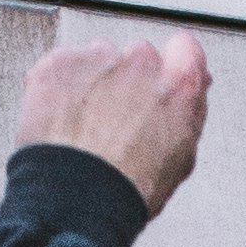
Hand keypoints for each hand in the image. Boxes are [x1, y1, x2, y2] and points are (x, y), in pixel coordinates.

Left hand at [17, 25, 209, 216]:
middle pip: (139, 57)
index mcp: (178, 85)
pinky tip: (63, 120)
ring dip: (94, 83)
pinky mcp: (60, 63)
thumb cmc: (125, 188)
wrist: (75, 196)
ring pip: (99, 59)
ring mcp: (98, 59)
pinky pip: (62, 65)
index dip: (174, 65)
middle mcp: (141, 63)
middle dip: (130, 81)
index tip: (165, 79)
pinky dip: (60, 86)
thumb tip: (185, 103)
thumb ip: (185, 116)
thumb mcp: (179, 160)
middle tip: (118, 119)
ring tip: (85, 127)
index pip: (186, 49)